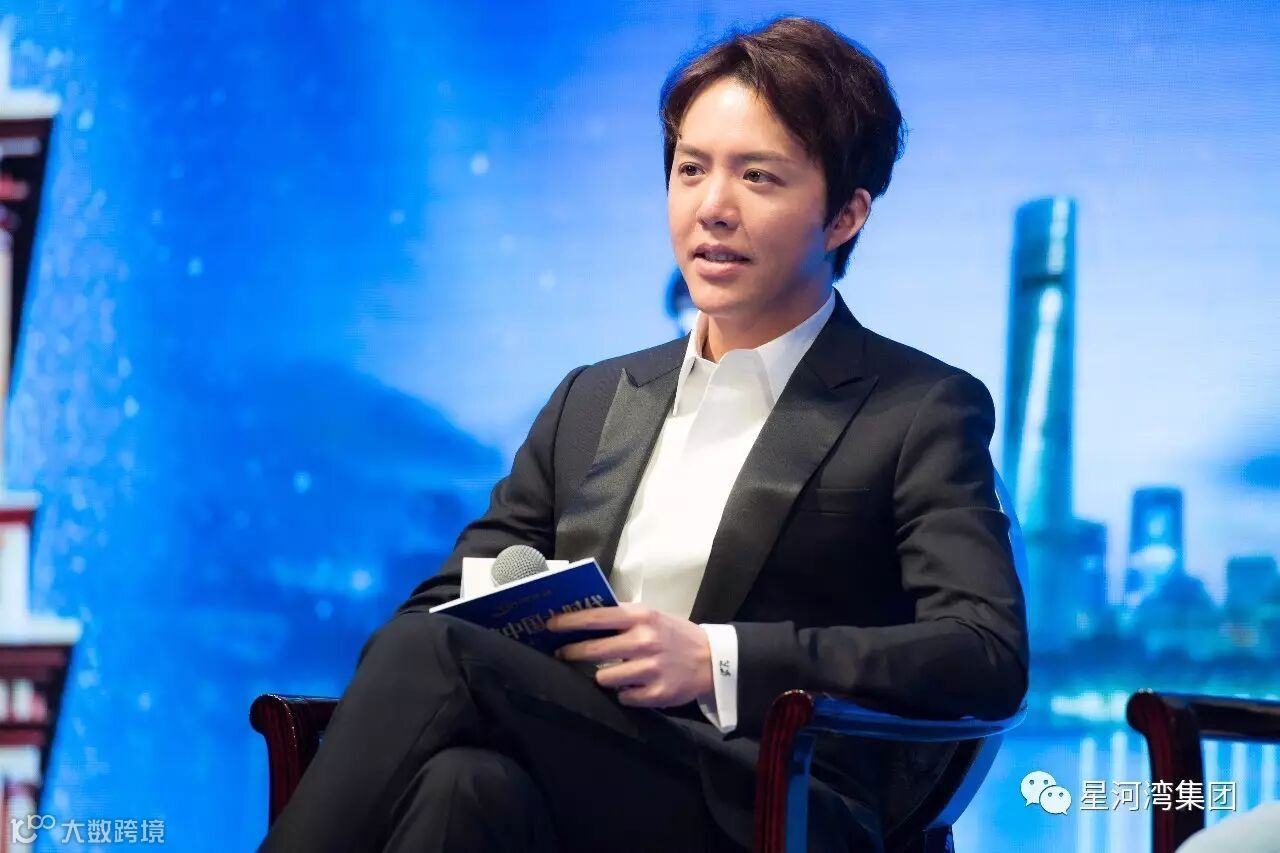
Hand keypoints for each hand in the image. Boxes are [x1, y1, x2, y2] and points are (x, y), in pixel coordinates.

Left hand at [549, 604, 712, 707]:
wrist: (712, 660)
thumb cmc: (673, 635)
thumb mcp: (650, 616)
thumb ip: (621, 617)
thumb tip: (581, 618)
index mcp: (640, 616)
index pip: (595, 617)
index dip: (569, 621)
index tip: (550, 624)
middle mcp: (644, 641)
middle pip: (593, 650)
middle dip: (571, 652)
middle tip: (562, 654)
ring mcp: (651, 668)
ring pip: (604, 678)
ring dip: (602, 676)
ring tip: (609, 673)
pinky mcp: (657, 693)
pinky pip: (624, 697)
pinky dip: (624, 693)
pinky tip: (632, 686)